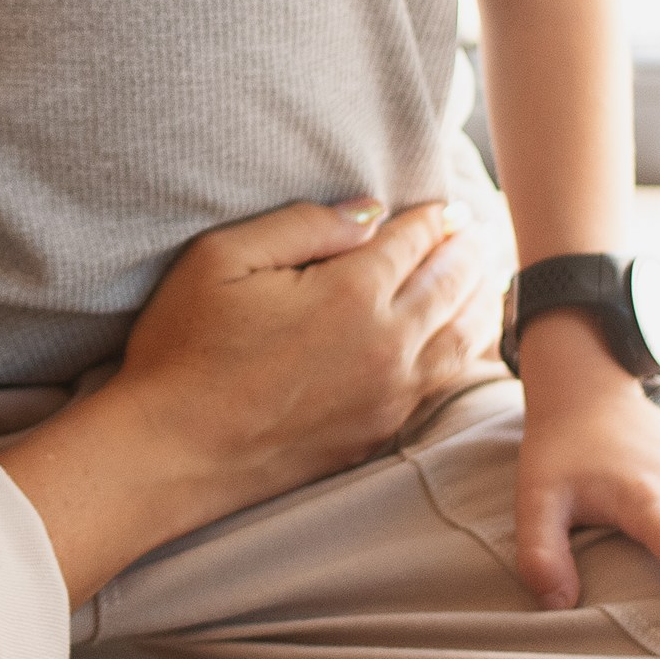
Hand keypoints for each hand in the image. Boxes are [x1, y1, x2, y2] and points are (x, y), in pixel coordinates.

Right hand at [4, 196, 493, 604]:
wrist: (170, 452)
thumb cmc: (183, 349)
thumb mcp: (222, 258)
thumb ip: (304, 225)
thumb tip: (369, 212)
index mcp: (350, 293)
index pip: (415, 240)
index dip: (434, 218)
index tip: (446, 206)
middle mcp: (386, 344)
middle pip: (453, 284)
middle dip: (471, 251)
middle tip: (482, 230)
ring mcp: (389, 395)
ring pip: (463, 338)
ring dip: (482, 300)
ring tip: (490, 276)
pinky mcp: (379, 433)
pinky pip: (443, 383)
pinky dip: (466, 351)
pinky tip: (465, 339)